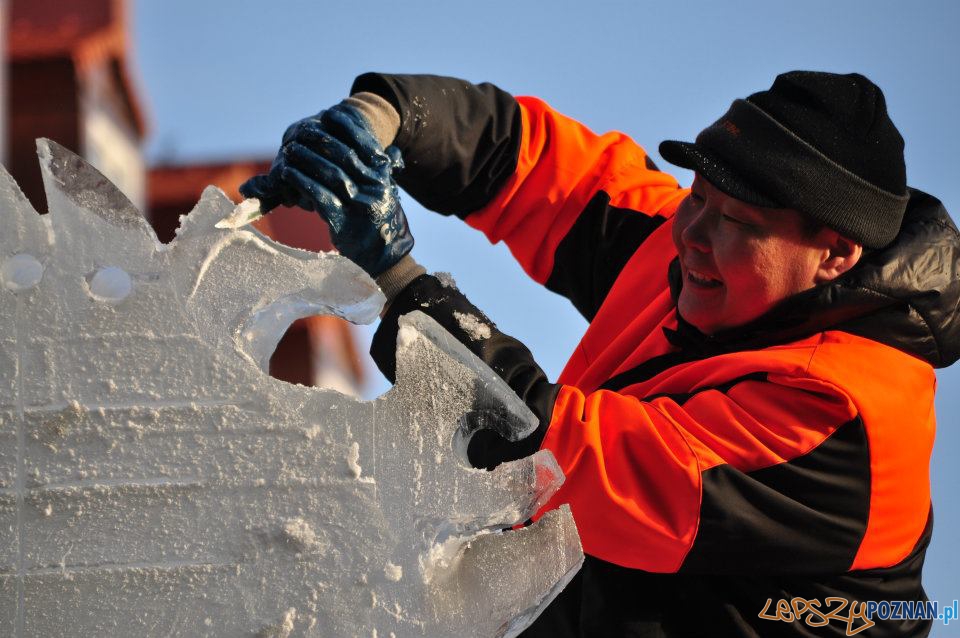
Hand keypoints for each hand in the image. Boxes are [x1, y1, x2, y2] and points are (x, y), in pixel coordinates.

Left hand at [240, 104, 412, 276]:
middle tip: (301, 133)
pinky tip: (288, 174)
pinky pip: (318, 196)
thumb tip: (389, 153)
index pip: (364, 142)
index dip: (345, 126)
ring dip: (305, 160)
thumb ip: (385, 173)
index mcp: (384, 177)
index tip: (328, 115)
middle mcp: (375, 189)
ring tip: (290, 152)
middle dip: (319, 141)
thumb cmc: (384, 223)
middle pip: (343, 155)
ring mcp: (359, 206)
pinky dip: (300, 182)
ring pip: (328, 174)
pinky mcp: (343, 223)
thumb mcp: (389, 194)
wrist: (387, 258)